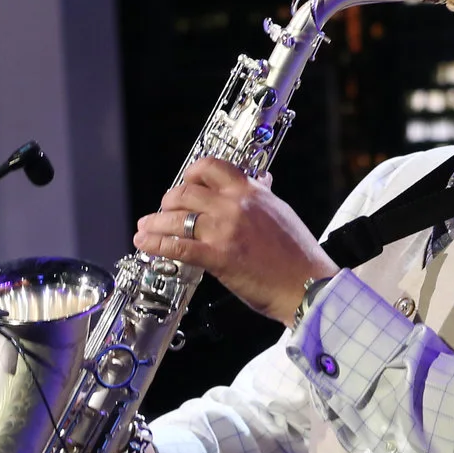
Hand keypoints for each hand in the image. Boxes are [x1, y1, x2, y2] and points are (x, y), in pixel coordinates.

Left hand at [134, 159, 338, 324]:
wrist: (309, 285)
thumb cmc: (300, 255)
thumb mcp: (281, 213)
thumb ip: (263, 196)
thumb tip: (260, 182)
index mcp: (250, 192)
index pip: (211, 167)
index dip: (190, 173)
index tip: (185, 181)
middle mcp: (234, 206)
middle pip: (186, 192)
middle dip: (168, 202)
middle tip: (163, 211)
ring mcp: (224, 231)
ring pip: (177, 219)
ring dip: (154, 223)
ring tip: (144, 228)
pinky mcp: (218, 258)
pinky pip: (178, 247)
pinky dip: (156, 244)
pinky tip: (145, 244)